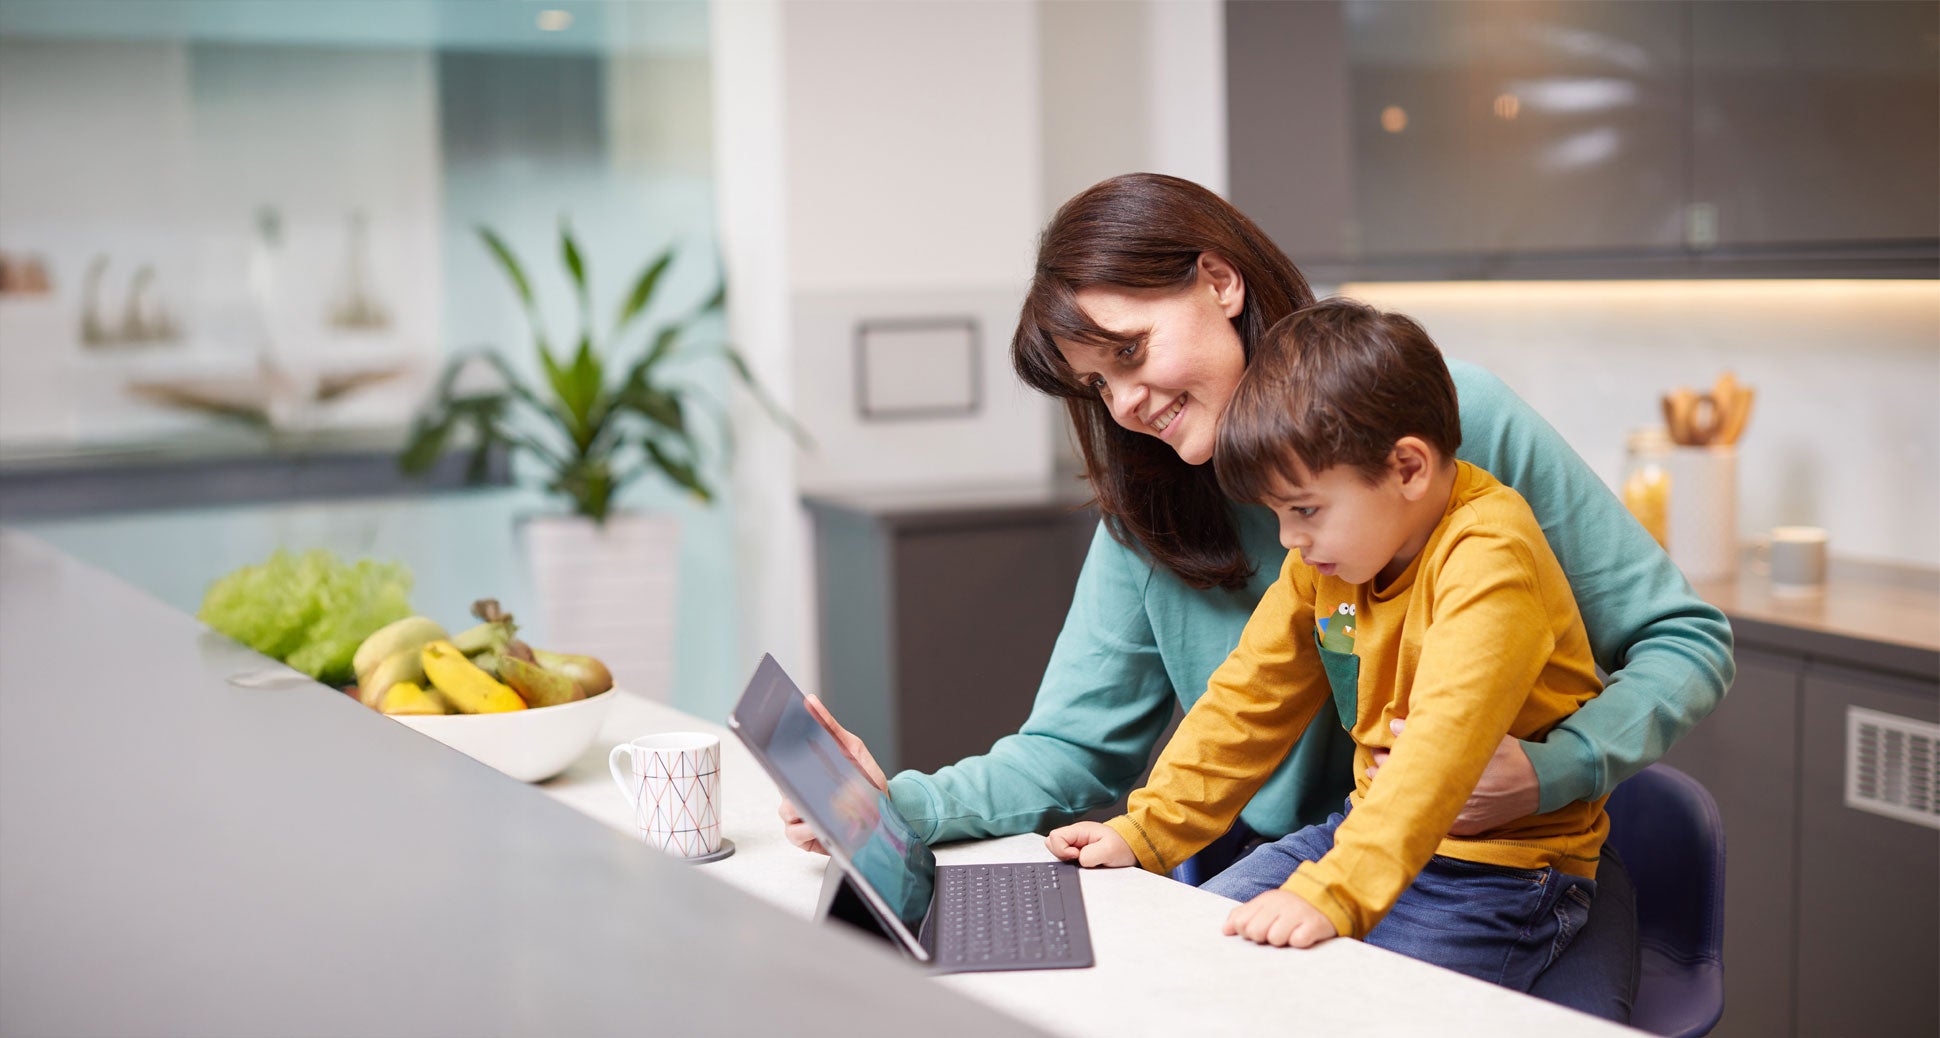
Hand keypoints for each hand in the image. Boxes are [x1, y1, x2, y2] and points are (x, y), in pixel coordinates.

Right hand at [777, 693, 889, 854]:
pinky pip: (794, 835)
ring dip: (802, 808)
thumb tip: (810, 701)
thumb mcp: (852, 748)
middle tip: (802, 780)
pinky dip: (806, 830)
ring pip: (785, 812)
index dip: (770, 754)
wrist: (887, 811)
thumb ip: (830, 726)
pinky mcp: (807, 838)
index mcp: (803, 771)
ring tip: (820, 804)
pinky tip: (820, 824)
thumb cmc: (866, 779)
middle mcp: (797, 794)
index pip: (778, 762)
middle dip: (789, 783)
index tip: (766, 744)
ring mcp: (800, 817)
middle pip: (781, 787)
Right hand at [1045, 821, 1136, 867]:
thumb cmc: (1122, 846)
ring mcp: (1075, 843)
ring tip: (1082, 862)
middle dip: (1061, 855)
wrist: (1130, 849)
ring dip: (1066, 860)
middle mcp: (1075, 835)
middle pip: (1052, 843)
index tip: (1076, 856)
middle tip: (1078, 859)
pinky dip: (1070, 863)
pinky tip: (1082, 864)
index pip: (1055, 836)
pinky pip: (1065, 857)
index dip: (1062, 849)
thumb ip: (1090, 855)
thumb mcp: (1109, 850)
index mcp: (1079, 830)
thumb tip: (1078, 859)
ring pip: (1057, 851)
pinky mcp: (1077, 852)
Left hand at [1223, 888, 1336, 947]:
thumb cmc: (1290, 908)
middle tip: (1276, 932)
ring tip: (1291, 933)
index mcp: (1264, 901)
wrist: (1327, 898)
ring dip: (1283, 941)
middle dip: (1263, 937)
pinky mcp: (1314, 924)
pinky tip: (1305, 935)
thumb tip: (1225, 930)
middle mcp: (1279, 905)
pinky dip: (1300, 942)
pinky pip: (1298, 941)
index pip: (1241, 923)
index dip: (1248, 932)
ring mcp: (1297, 913)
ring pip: (1275, 938)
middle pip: (1255, 932)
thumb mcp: (1265, 906)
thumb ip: (1242, 915)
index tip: (1261, 929)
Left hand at [1366, 717, 1539, 834]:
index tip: (1377, 750)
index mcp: (1459, 782)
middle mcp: (1457, 807)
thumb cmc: (1511, 756)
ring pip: (1419, 807)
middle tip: (1373, 763)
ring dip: (1401, 791)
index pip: (1415, 772)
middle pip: (1413, 791)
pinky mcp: (1465, 830)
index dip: (1391, 761)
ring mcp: (1460, 822)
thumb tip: (1397, 725)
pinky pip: (1434, 821)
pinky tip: (1403, 797)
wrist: (1541, 783)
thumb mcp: (1481, 739)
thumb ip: (1439, 732)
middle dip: (1390, 775)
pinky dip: (1418, 808)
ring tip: (1378, 776)